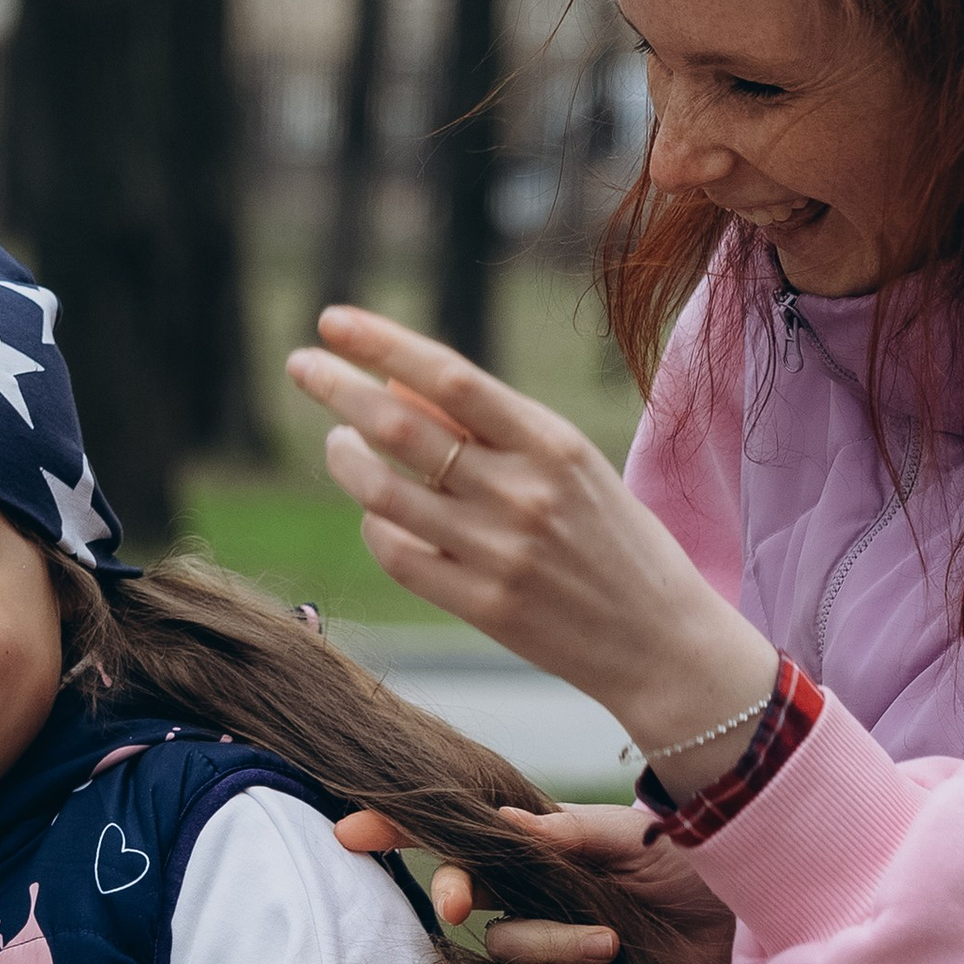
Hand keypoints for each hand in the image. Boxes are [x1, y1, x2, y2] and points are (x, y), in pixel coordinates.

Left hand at [288, 305, 776, 794]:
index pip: (449, 376)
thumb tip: (396, 385)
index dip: (382, 343)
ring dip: (346, 458)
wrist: (663, 642)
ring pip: (385, 493)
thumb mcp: (571, 465)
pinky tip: (376, 514)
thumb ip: (491, 428)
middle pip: (402, 427)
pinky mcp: (483, 607)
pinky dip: (375, 527)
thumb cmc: (614, 540)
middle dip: (338, 389)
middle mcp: (523, 493)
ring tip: (336, 441)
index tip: (332, 322)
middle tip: (300, 366)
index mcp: (553, 443)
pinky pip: (399, 555)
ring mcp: (500, 553)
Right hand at [340, 801, 737, 963]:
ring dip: (544, 938)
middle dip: (455, 886)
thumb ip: (571, 834)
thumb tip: (501, 821)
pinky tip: (609, 956)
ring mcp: (558, 931)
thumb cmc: (712, 871)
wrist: (762, 938)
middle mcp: (546, 880)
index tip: (354, 829)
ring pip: (503, 938)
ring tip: (607, 939)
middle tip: (458, 903)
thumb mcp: (643, 840)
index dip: (409, 825)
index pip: (472, 822)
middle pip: (470, 881)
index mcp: (556, 834)